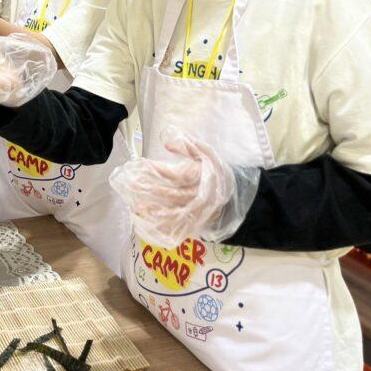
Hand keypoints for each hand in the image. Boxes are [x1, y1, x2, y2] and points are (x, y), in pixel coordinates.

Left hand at [110, 133, 257, 247]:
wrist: (237, 194)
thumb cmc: (218, 171)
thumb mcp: (208, 154)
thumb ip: (189, 146)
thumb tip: (167, 144)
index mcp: (201, 177)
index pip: (177, 174)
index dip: (159, 170)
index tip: (142, 165)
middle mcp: (199, 195)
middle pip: (172, 194)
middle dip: (152, 191)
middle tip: (133, 187)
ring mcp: (198, 210)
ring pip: (175, 212)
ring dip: (156, 212)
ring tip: (139, 209)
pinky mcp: (198, 220)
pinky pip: (181, 226)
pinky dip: (166, 226)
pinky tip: (152, 225)